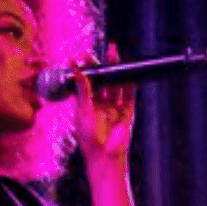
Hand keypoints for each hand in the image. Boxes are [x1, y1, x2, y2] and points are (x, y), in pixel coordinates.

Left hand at [74, 42, 135, 172]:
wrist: (105, 155)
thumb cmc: (89, 136)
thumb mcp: (83, 109)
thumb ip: (83, 89)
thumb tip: (76, 70)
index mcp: (87, 104)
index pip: (87, 82)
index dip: (85, 69)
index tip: (81, 55)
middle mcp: (101, 104)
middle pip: (103, 80)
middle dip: (103, 65)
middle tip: (102, 50)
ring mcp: (115, 107)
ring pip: (116, 84)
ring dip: (115, 69)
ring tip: (114, 53)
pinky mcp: (127, 112)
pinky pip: (129, 94)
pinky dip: (129, 82)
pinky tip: (128, 69)